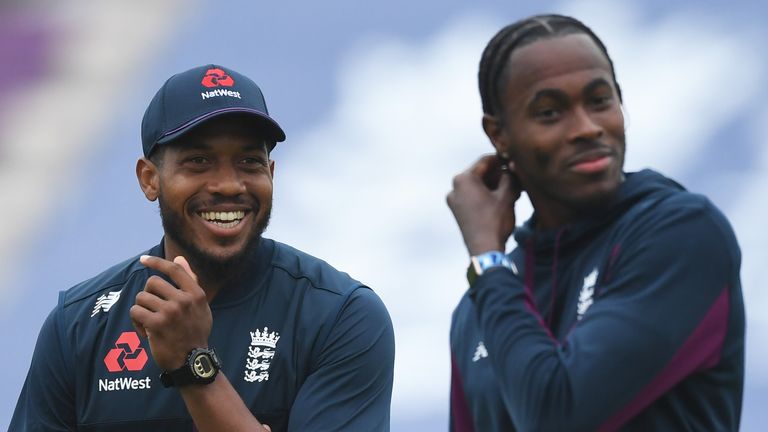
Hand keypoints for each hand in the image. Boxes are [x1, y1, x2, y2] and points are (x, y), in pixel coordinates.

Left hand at [130, 255, 212, 370]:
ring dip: (141, 310)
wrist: (192, 361)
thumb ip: (191, 281)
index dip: (156, 262)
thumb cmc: (195, 332)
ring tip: (149, 323)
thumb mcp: (200, 306)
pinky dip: (136, 322)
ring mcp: (171, 311)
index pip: (174, 269)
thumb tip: (179, 258)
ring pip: (141, 297)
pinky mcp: (157, 324)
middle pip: (152, 282)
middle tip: (152, 309)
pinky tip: (146, 332)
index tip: (143, 260)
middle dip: (147, 295)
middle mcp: (184, 300)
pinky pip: (136, 312)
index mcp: (196, 293)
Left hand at [446, 154, 519, 255]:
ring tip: (512, 190)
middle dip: (498, 175)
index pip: (485, 161)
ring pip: (477, 186)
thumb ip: (510, 177)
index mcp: (463, 179)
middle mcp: (455, 187)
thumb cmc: (495, 222)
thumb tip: (512, 168)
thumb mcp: (507, 195)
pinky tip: (501, 200)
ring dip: (493, 185)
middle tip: (515, 177)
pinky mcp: (457, 211)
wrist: (484, 250)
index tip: (513, 161)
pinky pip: (473, 196)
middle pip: (480, 173)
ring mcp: (454, 200)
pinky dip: (486, 195)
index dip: (501, 160)